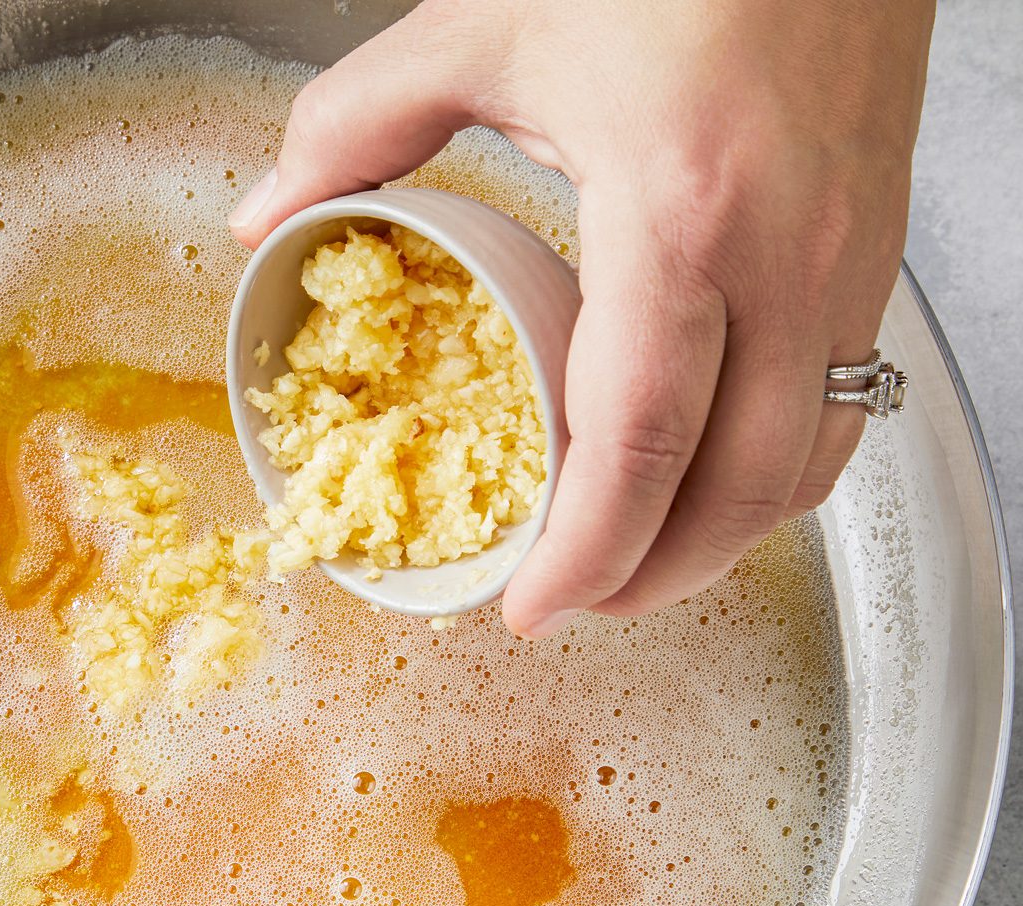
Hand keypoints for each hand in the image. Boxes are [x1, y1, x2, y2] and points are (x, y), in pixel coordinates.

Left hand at [230, 0, 931, 637]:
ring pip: (807, 466)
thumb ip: (355, 124)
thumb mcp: (487, 26)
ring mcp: (850, 259)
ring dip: (721, 544)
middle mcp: (786, 253)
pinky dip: (777, 476)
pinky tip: (715, 479)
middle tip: (574, 607)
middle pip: (736, 488)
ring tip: (635, 566)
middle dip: (652, 579)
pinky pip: (844, 409)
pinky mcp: (878, 252)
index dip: (586, 552)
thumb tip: (269, 213)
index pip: (641, 439)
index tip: (532, 605)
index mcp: (679, 210)